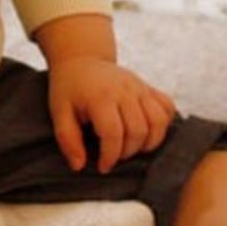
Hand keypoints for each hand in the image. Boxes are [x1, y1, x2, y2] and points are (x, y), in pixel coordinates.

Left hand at [48, 56, 175, 174]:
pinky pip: (167, 106)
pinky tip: (147, 131)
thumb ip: (67, 139)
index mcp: (100, 96)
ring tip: (131, 146)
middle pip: (138, 130)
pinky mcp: (147, 86)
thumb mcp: (59, 111)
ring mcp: (139, 86)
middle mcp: (124, 89)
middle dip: (127, 152)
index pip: (113, 133)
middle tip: (113, 155)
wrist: (80, 59)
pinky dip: (162, 124)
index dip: (110, 156)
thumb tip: (79, 166)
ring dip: (148, 141)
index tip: (102, 166)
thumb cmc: (69, 87)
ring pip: (158, 121)